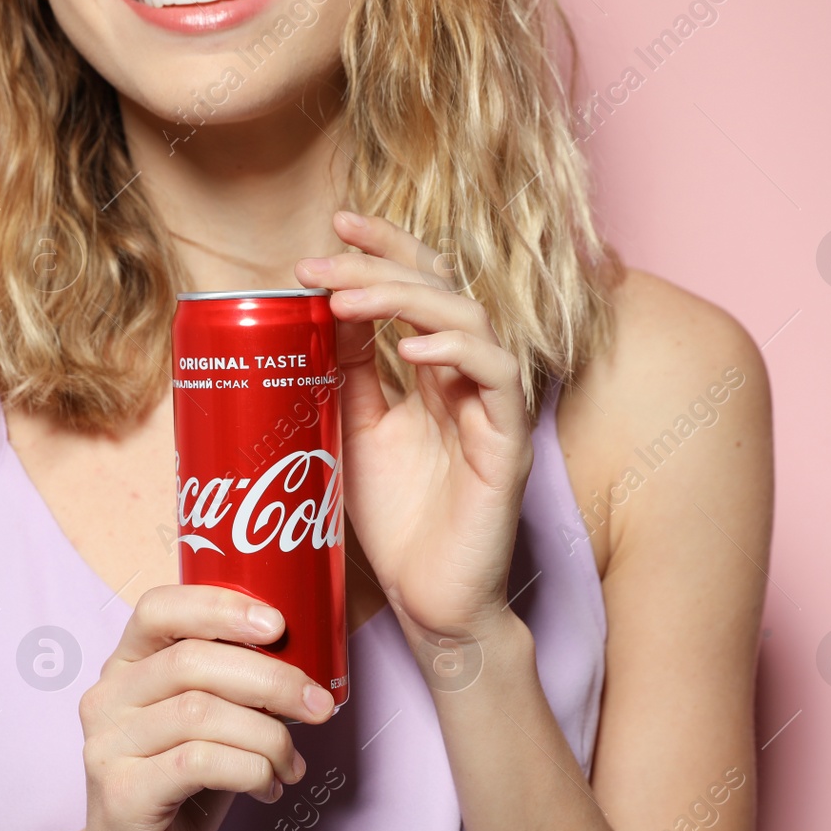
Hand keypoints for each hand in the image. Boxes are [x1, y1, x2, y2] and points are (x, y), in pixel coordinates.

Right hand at [73, 584, 336, 830]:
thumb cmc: (178, 791)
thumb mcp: (205, 726)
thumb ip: (233, 688)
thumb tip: (306, 664)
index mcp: (126, 666)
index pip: (159, 608)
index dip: (220, 607)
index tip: (278, 625)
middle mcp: (107, 698)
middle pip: (192, 661)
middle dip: (271, 679)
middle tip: (318, 705)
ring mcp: (107, 746)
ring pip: (201, 712)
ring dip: (267, 736)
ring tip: (291, 763)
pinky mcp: (122, 794)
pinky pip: (199, 763)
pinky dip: (250, 770)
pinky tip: (267, 786)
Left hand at [295, 211, 533, 646]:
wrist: (428, 604)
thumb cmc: (396, 525)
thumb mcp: (353, 434)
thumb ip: (347, 375)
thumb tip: (322, 312)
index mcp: (435, 373)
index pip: (421, 287)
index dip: (385, 249)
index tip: (333, 226)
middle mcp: (468, 380)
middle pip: (444, 289)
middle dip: (383, 264)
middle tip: (322, 260)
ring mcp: (492, 408)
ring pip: (471, 321)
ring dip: (408, 299)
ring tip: (349, 299)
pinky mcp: (508, 445)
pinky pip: (498, 378)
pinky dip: (458, 352)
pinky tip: (412, 348)